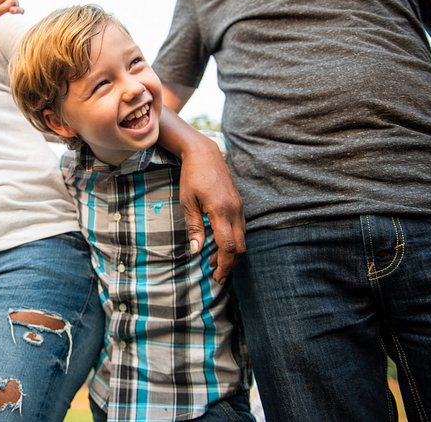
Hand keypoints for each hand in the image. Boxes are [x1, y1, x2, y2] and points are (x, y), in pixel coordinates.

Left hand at [179, 135, 245, 284]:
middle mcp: (235, 211)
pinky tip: (221, 246)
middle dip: (230, 264)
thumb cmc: (192, 177)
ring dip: (232, 254)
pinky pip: (240, 229)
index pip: (228, 245)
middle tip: (217, 276)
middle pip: (240, 246)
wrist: (205, 154)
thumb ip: (194, 227)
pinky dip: (233, 242)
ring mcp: (239, 207)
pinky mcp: (239, 205)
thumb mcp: (187, 202)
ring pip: (242, 239)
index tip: (215, 275)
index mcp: (221, 210)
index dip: (223, 263)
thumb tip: (197, 251)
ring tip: (216, 264)